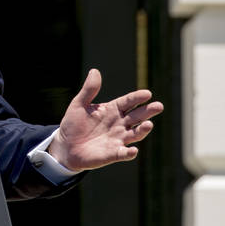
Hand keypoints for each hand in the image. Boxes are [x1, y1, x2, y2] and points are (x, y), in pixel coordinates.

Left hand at [47, 68, 162, 171]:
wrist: (65, 146)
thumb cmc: (74, 124)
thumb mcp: (79, 104)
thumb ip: (89, 90)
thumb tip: (95, 71)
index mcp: (112, 110)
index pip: (128, 102)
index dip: (137, 98)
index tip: (147, 93)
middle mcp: (119, 124)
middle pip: (136, 117)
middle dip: (147, 111)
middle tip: (158, 106)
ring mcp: (117, 139)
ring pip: (134, 134)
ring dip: (142, 130)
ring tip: (149, 124)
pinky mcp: (112, 154)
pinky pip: (123, 154)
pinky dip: (129, 153)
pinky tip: (133, 150)